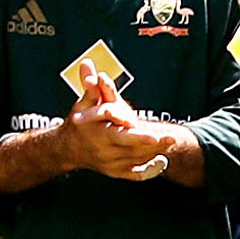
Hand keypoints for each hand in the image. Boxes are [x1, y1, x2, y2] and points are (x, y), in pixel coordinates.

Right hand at [61, 92, 181, 179]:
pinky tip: (161, 161)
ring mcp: (109, 163)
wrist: (68, 150)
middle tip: (171, 138)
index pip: (117, 131)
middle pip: (130, 147)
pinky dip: (149, 169)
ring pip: (136, 158)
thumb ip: (92, 86)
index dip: (131, 129)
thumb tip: (88, 64)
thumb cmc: (80, 123)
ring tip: (170, 142)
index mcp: (96, 132)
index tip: (147, 129)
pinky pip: (135, 174)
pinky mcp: (114, 172)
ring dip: (154, 151)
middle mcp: (103, 149)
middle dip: (151, 143)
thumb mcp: (84, 104)